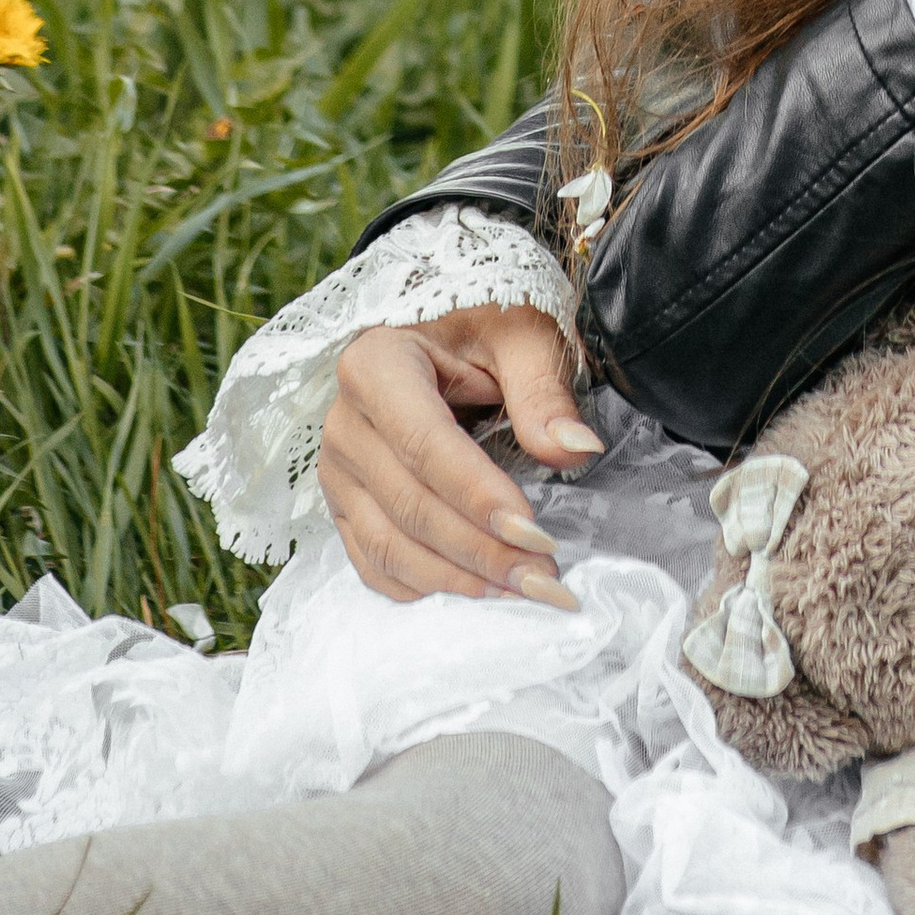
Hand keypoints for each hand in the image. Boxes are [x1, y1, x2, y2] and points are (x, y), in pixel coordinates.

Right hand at [319, 303, 600, 604]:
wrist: (443, 332)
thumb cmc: (485, 324)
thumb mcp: (522, 333)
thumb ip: (543, 390)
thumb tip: (575, 450)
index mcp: (377, 364)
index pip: (425, 445)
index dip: (478, 496)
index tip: (535, 534)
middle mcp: (344, 422)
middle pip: (409, 504)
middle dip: (480, 550)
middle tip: (545, 579)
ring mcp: (338, 471)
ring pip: (388, 545)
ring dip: (456, 579)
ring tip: (521, 590)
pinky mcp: (344, 506)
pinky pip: (373, 562)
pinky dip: (423, 587)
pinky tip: (475, 591)